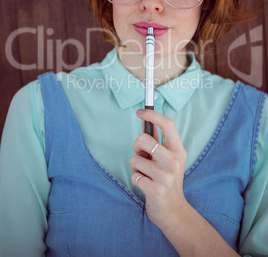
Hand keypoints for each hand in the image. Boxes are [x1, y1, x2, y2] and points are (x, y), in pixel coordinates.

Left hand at [130, 108, 186, 231]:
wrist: (173, 211)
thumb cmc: (167, 180)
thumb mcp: (167, 158)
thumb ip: (156, 140)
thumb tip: (145, 120)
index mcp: (178, 150)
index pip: (168, 125)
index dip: (152, 115)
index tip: (140, 112)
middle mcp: (174, 160)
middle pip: (144, 139)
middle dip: (136, 147)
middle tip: (142, 156)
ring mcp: (166, 175)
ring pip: (135, 159)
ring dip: (136, 168)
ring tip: (146, 175)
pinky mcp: (156, 189)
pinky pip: (134, 176)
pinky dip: (136, 180)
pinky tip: (145, 185)